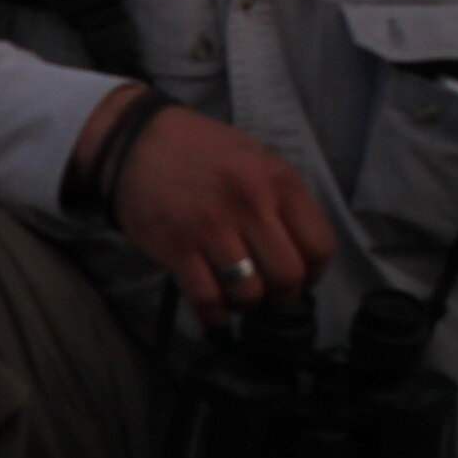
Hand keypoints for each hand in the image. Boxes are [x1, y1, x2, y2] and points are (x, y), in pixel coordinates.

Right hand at [83, 87, 334, 322]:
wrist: (138, 141)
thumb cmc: (203, 152)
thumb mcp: (256, 159)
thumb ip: (282, 200)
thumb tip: (301, 254)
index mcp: (277, 180)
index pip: (319, 246)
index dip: (314, 273)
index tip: (301, 278)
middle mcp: (249, 203)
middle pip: (288, 276)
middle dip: (284, 297)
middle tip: (270, 295)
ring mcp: (211, 227)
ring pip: (249, 292)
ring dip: (247, 304)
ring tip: (239, 295)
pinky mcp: (176, 247)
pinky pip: (208, 299)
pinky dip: (215, 315)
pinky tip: (214, 309)